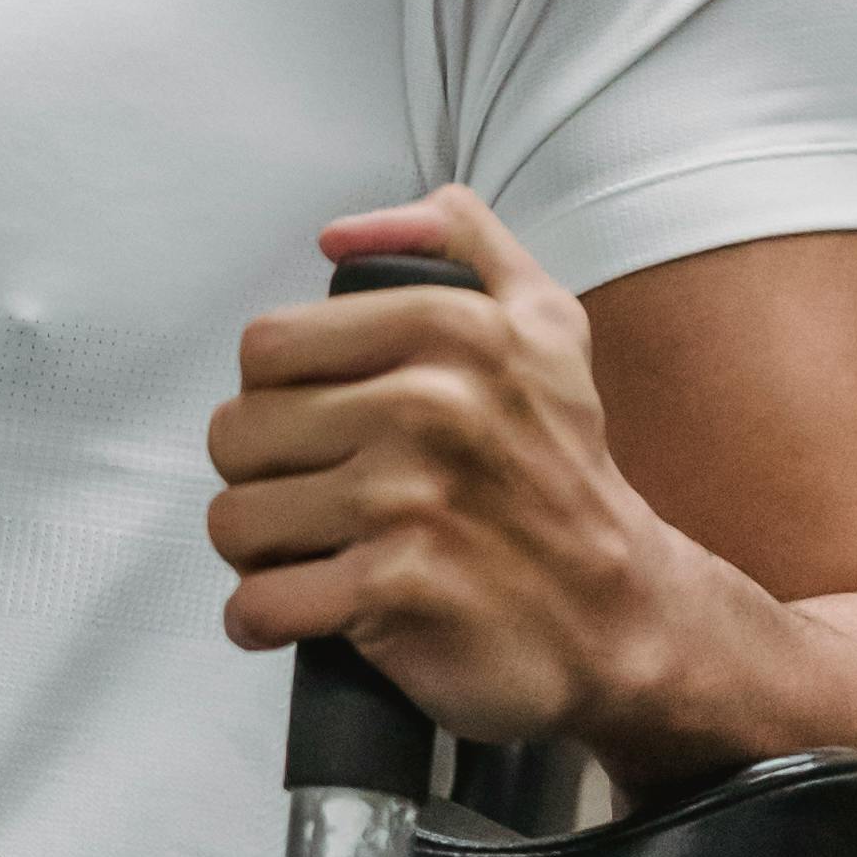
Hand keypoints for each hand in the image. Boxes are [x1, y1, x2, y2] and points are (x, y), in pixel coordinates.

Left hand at [205, 185, 673, 748]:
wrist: (621, 613)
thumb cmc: (562, 472)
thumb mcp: (545, 323)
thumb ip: (458, 240)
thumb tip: (339, 237)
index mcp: (451, 326)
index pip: (267, 347)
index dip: (274, 396)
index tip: (316, 431)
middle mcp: (430, 404)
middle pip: (237, 433)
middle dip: (261, 477)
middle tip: (314, 502)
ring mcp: (409, 498)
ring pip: (235, 518)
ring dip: (257, 552)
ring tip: (310, 554)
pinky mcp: (393, 588)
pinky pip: (259, 601)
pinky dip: (264, 619)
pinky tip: (305, 613)